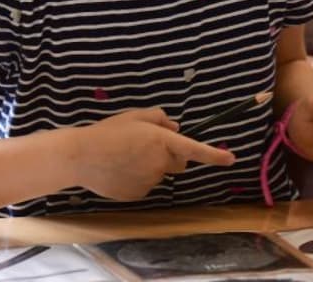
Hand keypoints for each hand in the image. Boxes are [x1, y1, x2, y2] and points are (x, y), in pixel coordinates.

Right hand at [74, 108, 235, 201]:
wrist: (80, 156)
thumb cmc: (108, 132)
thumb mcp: (136, 117)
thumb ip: (160, 119)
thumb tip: (176, 128)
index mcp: (163, 141)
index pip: (195, 150)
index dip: (215, 155)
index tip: (231, 159)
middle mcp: (161, 164)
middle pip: (179, 163)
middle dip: (170, 156)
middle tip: (145, 147)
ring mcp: (150, 182)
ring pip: (160, 174)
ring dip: (151, 167)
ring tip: (125, 158)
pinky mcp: (138, 195)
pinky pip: (146, 186)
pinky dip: (137, 179)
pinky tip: (119, 171)